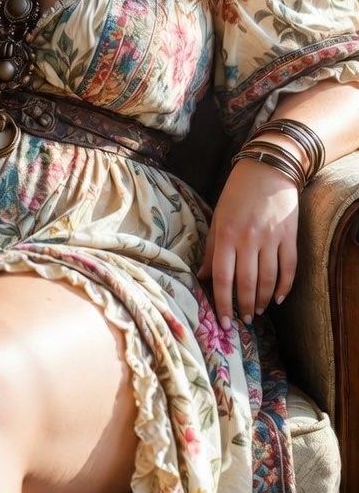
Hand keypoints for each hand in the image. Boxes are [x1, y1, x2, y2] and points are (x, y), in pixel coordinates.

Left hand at [197, 159, 298, 328]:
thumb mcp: (218, 217)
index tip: (224, 323)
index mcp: (226, 235)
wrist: (268, 169)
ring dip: (264, 300)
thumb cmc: (237, 193)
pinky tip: (280, 298)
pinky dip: (286, 286)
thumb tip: (203, 277)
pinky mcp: (290, 236)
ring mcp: (271, 238)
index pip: (223, 279)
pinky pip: (289, 268)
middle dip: (245, 307)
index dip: (223, 304)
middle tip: (244, 321)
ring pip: (269, 280)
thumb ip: (212, 249)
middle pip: (247, 284)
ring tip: (259, 311)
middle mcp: (248, 239)